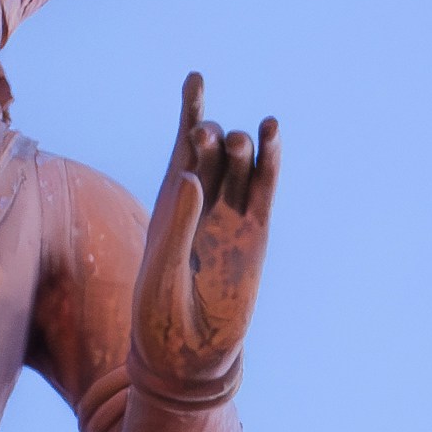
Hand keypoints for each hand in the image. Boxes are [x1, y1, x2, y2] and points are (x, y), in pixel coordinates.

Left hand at [131, 71, 279, 397]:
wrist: (188, 351)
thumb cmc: (160, 311)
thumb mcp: (161, 266)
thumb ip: (178, 222)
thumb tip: (192, 177)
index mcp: (170, 201)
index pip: (183, 145)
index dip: (191, 110)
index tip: (196, 80)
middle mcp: (203, 201)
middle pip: (213, 149)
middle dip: (212, 134)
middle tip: (209, 139)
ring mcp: (231, 216)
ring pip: (242, 165)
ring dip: (243, 145)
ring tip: (242, 141)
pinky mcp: (256, 234)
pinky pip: (264, 190)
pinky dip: (270, 163)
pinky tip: (272, 133)